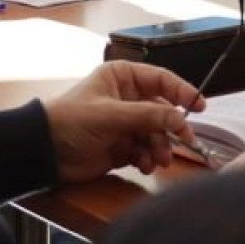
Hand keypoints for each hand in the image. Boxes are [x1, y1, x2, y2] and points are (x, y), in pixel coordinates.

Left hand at [44, 61, 202, 182]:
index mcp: (122, 77)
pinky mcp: (122, 146)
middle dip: (171, 128)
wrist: (45, 152)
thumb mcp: (111, 114)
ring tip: (158, 160)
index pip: (161, 80)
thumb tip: (180, 118)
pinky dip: (148, 159)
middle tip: (184, 141)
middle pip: (163, 110)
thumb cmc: (72, 121)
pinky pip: (146, 151)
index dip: (182, 92)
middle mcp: (127, 97)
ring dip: (160, 147)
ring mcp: (125, 123)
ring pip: (157, 133)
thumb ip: (148, 115)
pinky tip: (142, 165)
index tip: (199, 106)